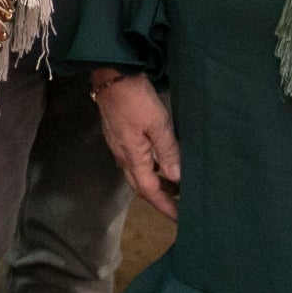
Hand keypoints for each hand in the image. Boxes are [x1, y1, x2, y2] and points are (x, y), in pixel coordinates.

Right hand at [93, 68, 180, 218]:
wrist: (111, 75)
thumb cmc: (136, 99)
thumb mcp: (158, 123)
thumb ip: (167, 151)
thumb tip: (176, 178)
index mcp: (132, 156)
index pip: (149, 190)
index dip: (165, 205)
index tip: (180, 217)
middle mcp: (123, 156)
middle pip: (140, 185)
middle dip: (159, 198)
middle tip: (178, 206)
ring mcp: (118, 146)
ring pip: (136, 174)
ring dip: (154, 183)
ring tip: (174, 186)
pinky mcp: (118, 136)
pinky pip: (134, 161)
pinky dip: (149, 169)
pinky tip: (160, 163)